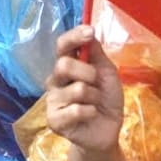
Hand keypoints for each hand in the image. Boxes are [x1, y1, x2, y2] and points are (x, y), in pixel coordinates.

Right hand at [46, 25, 125, 160]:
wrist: (107, 130)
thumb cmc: (106, 99)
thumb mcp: (107, 73)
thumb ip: (97, 53)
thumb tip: (90, 30)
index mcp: (67, 65)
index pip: (62, 45)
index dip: (74, 36)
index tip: (89, 31)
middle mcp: (56, 80)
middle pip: (64, 65)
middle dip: (88, 73)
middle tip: (97, 83)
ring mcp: (53, 100)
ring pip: (76, 89)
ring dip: (94, 97)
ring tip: (95, 103)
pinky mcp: (54, 120)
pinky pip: (76, 110)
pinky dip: (91, 112)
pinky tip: (90, 115)